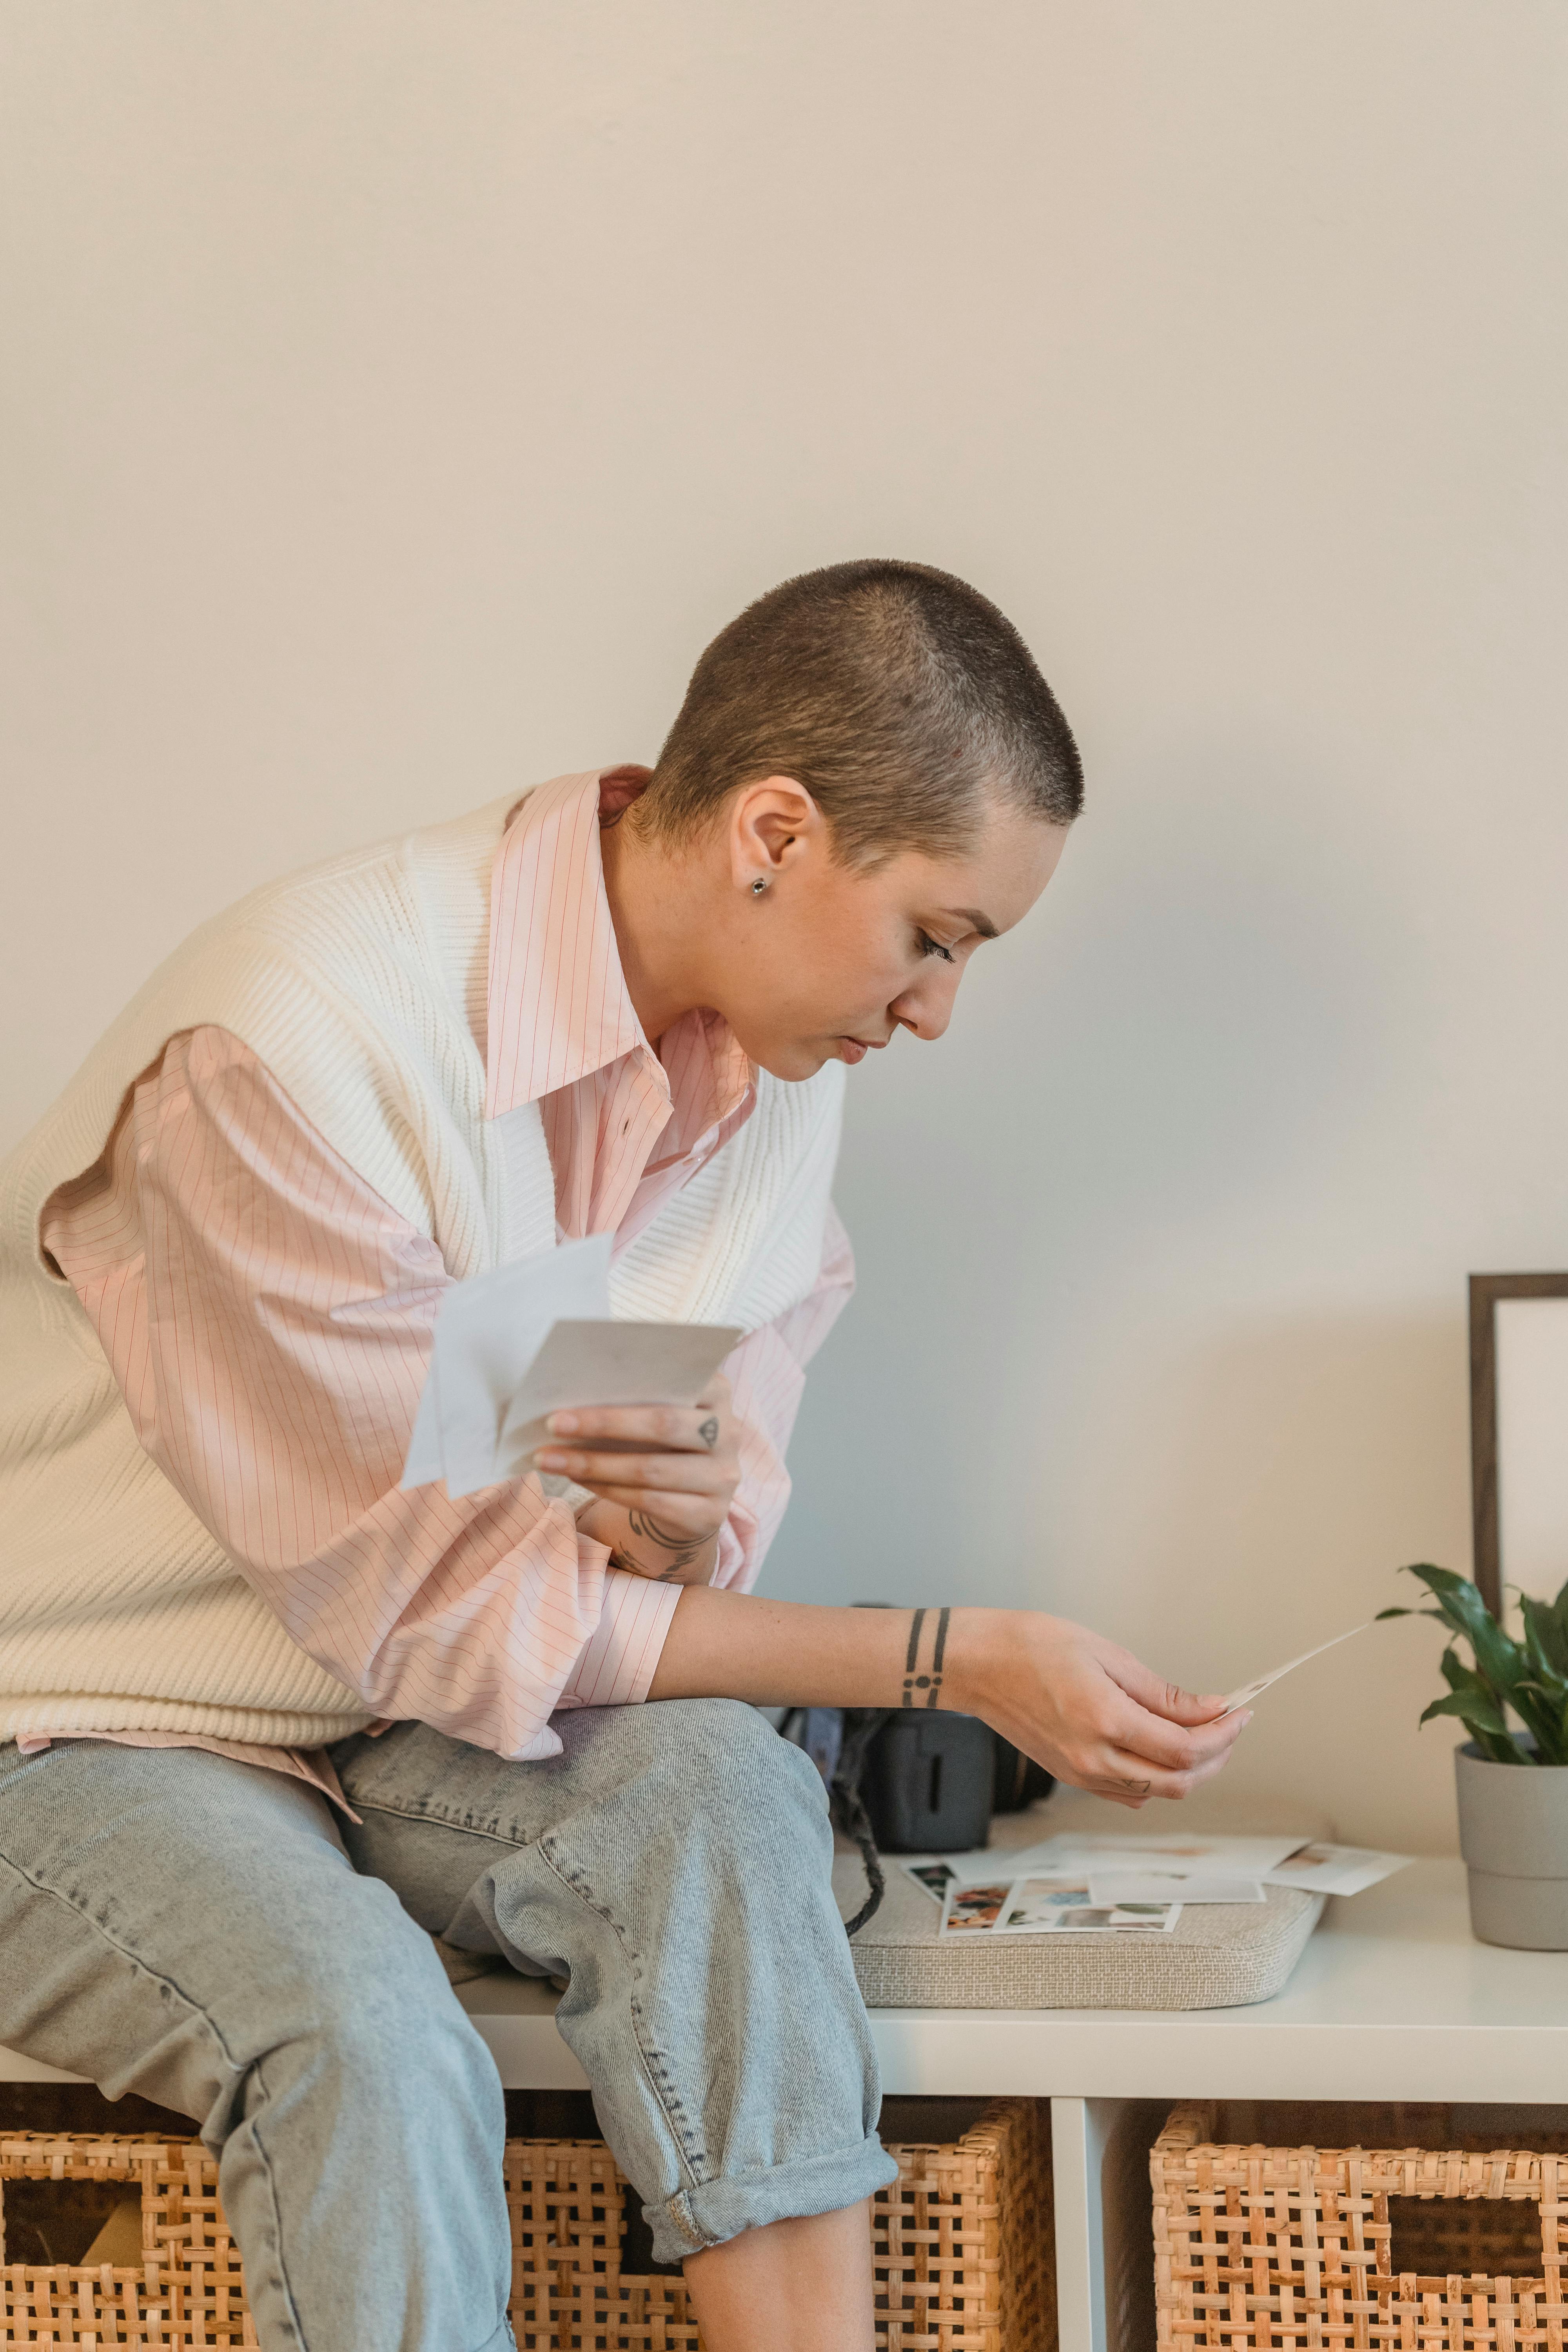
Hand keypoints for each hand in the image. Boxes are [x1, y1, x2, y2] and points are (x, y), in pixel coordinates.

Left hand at [537, 1374, 739, 1584]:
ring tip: (549, 1459)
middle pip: (663, 1424)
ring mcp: (723, 1477)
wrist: (693, 1497)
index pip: (680, 1379)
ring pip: (650, 1469)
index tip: (584, 1380)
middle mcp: (729, 1433)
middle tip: (553, 1423)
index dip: (632, 1380)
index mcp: (718, 1392)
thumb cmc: (663, 1440)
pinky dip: (607, 1490)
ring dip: (592, 1464)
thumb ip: (638, 1392)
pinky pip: (650, 1502)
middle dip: (602, 1423)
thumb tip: (575, 1387)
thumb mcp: (662, 1407)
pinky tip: (576, 1481)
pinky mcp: (709, 1515)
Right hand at [947, 1610, 1247, 1807]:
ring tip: (1202, 1733)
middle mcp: (1093, 1758)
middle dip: (1216, 1756)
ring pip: (1156, 1793)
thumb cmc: (1032, 1645)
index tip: (1241, 1711)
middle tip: (1229, 1724)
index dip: (1224, 1733)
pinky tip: (1160, 1747)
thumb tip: (1210, 1709)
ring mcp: (1080, 1773)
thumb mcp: (1106, 1654)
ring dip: (1189, 1769)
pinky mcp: (1070, 1776)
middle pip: (1179, 1782)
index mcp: (1105, 1720)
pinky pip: (1128, 1793)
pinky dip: (1156, 1778)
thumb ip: (1162, 1692)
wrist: (977, 1664)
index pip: (1186, 1748)